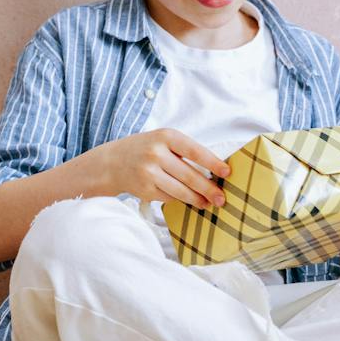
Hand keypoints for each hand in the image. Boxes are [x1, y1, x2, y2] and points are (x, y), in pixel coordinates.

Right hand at [82, 128, 230, 208]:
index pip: (195, 151)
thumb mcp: (162, 140)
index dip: (213, 163)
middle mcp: (156, 153)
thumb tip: (213, 172)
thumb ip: (184, 151)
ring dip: (197, 199)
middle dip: (208, 189)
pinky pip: (169, 197)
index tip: (227, 173)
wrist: (112, 162)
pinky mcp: (144, 189)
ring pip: (180, 190)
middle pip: (189, 175)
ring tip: (209, 203)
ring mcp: (148, 172)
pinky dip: (180, 200)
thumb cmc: (144, 149)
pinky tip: (190, 202)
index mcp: (165, 136)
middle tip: (222, 198)